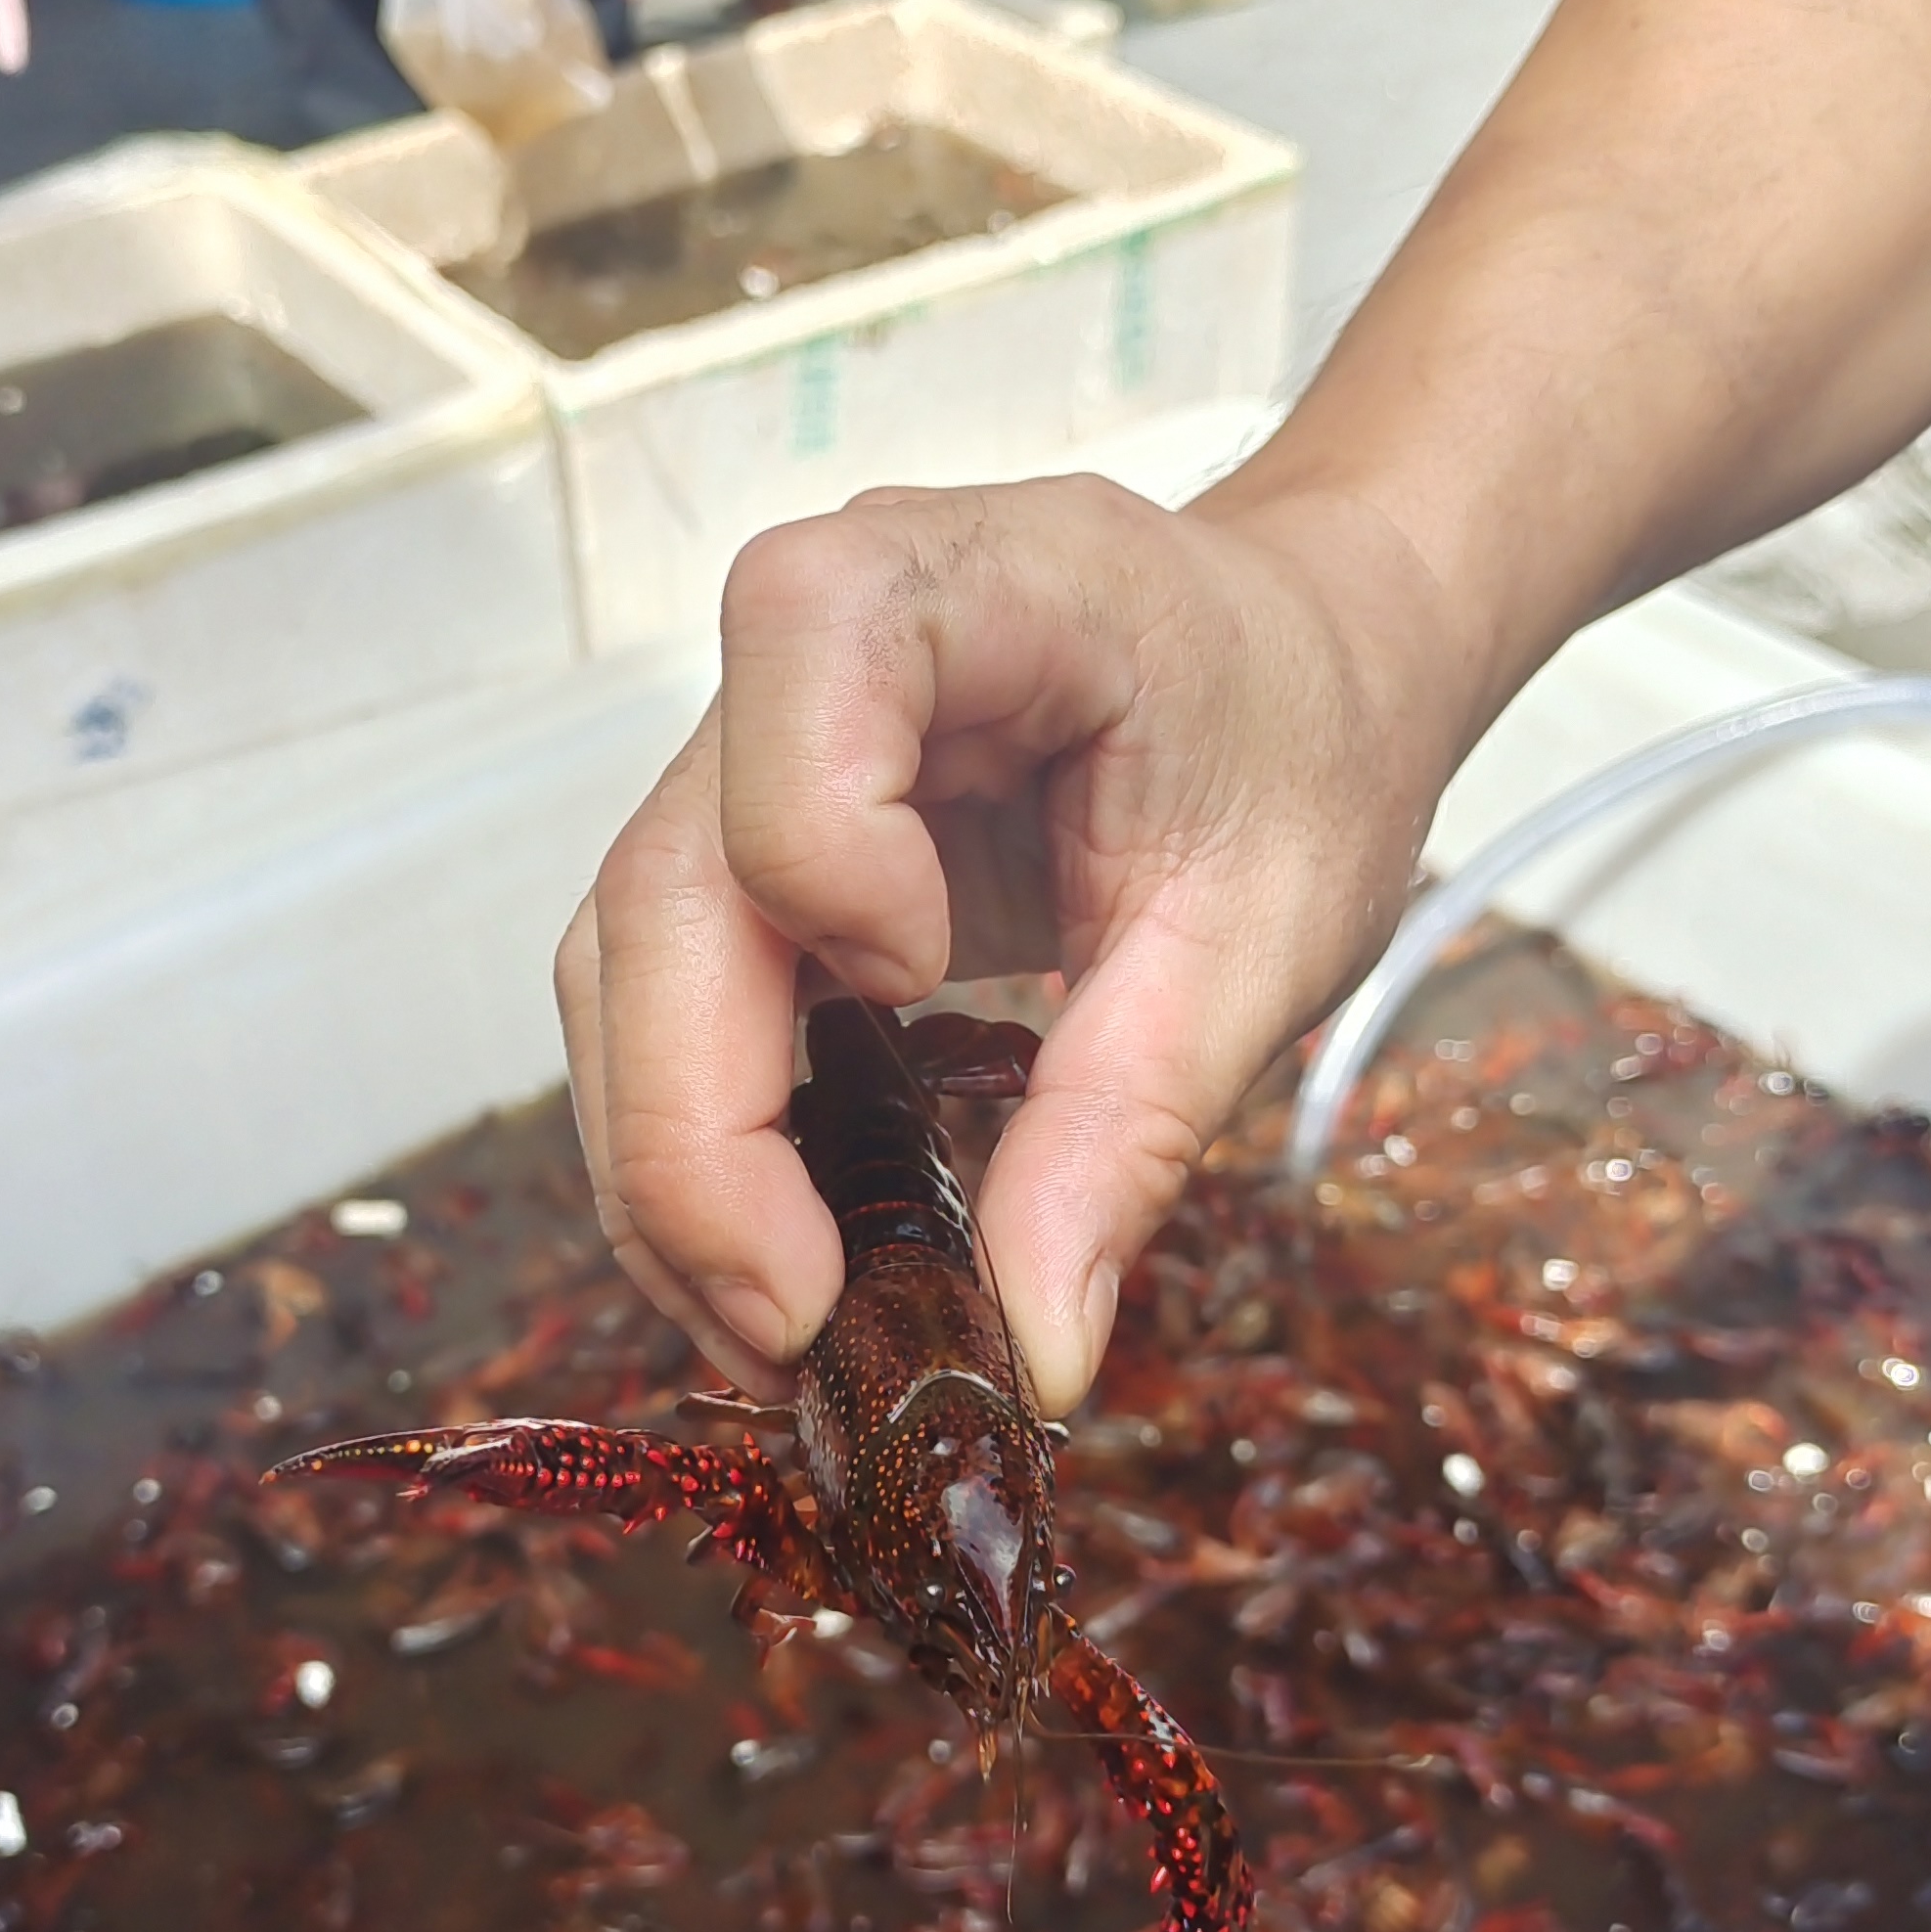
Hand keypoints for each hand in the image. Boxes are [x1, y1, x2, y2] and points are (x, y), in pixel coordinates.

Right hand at [555, 471, 1493, 1415]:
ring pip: (625, 960)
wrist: (1305, 661)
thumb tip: (1028, 1354)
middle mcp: (820, 638)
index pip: (802, 648)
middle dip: (696, 1131)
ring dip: (671, 1166)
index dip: (822, 842)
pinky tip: (774, 1257)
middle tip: (791, 1327)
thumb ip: (1134, 1127)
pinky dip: (698, 1141)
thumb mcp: (1269, 936)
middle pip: (663, 880)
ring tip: (779, 1330)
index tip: (923, 980)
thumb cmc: (1300, 742)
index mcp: (983, 577)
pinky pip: (662, 995)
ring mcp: (756, 745)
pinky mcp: (746, 844)